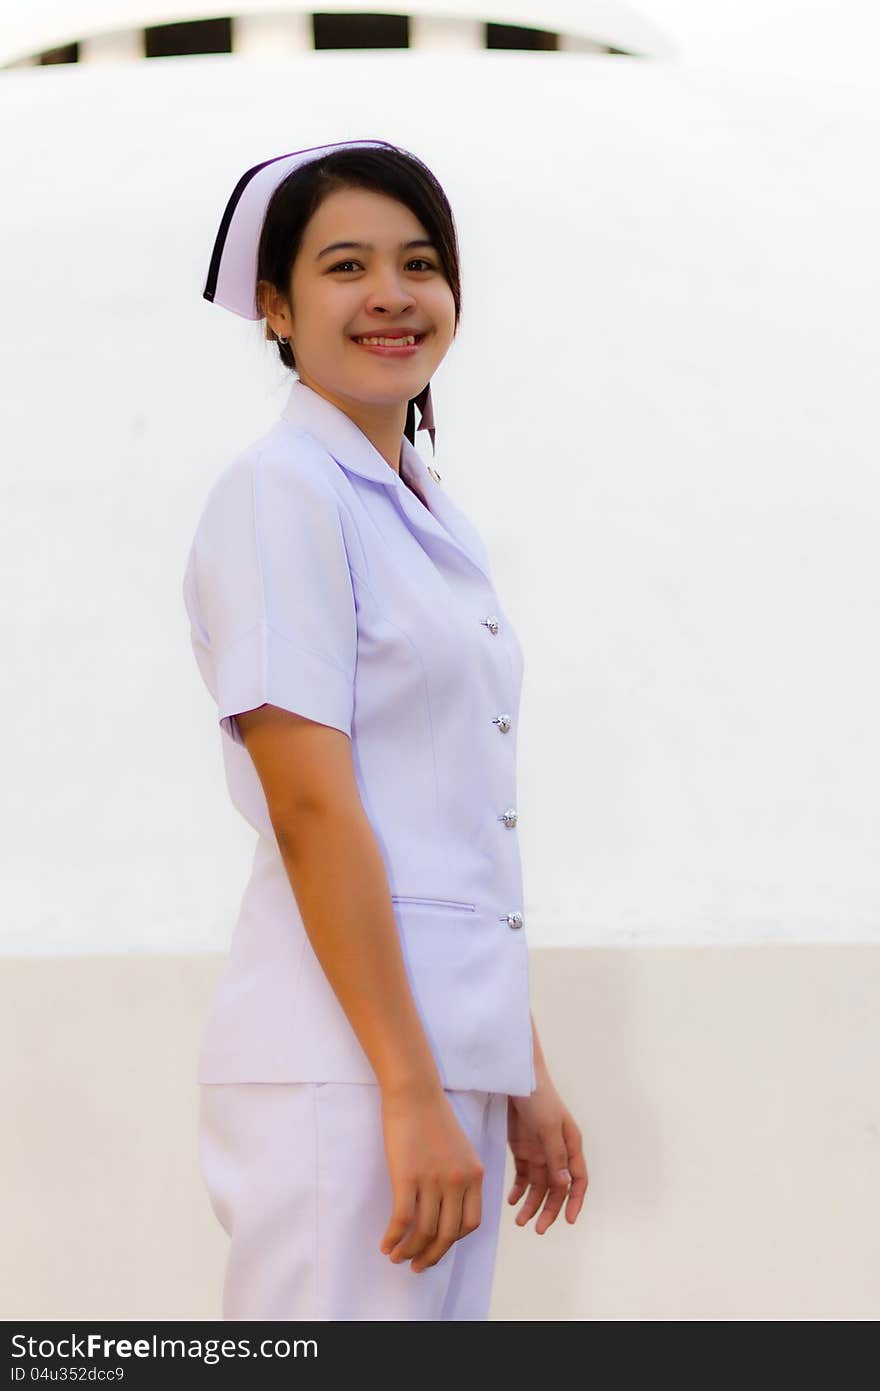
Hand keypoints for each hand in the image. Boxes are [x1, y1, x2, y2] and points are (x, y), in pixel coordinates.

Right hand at [378, 1084, 484, 1273]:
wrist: (414, 1091)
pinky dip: (394, 1238)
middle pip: (447, 1234)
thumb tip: (448, 1206)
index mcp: (475, 1174)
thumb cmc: (433, 1116)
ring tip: (397, 1257)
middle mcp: (458, 1181)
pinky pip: (403, 1220)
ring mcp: (433, 1180)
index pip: (471, 1224)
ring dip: (409, 1251)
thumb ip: (460, 1175)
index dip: (453, 1241)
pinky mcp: (408, 1177)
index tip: (437, 1245)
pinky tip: (386, 1244)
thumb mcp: (460, 1147)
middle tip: (417, 1265)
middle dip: (431, 1256)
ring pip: (424, 1232)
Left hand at [507, 1068, 587, 1233]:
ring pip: (539, 1186)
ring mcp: (540, 1151)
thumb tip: (565, 1184)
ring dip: (531, 1204)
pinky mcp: (523, 1149)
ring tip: (519, 1220)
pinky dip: (519, 1190)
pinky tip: (511, 1200)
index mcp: (571, 1146)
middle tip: (537, 1228)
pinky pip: (524, 1176)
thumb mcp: (549, 1126)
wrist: (516, 1078)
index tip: (568, 1221)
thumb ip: (556, 1156)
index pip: (578, 1180)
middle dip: (549, 1209)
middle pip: (557, 1188)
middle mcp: (557, 1152)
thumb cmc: (539, 1098)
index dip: (575, 1201)